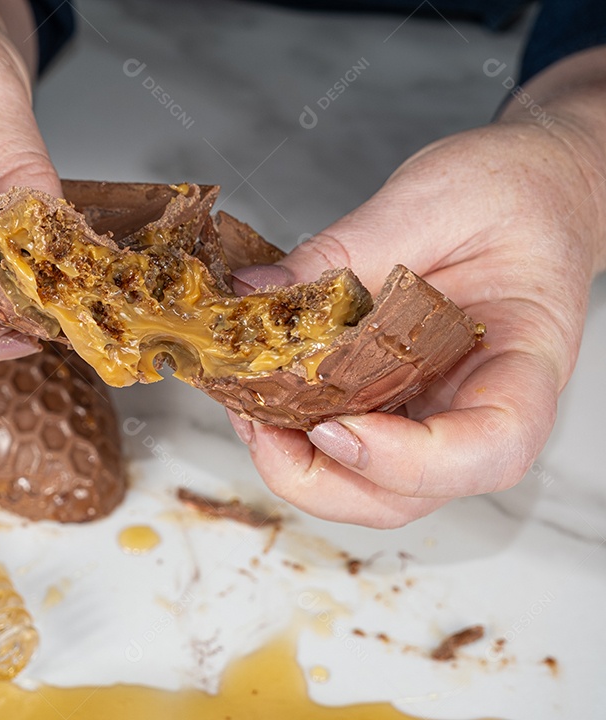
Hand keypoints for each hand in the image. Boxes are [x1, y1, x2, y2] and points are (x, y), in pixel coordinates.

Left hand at [228, 59, 605, 526]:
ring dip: (297, 463)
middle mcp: (480, 408)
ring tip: (247, 404)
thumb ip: (343, 251)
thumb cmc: (512, 193)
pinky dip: (294, 432)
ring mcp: (435, 414)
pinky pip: (346, 444)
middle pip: (410, 495)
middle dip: (321, 479)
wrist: (531, 190)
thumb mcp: (429, 202)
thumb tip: (254, 292)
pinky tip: (258, 390)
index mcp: (523, 362)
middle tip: (256, 421)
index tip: (336, 429)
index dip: (408, 462)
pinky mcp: (394, 402)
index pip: (490, 449)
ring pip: (369, 488)